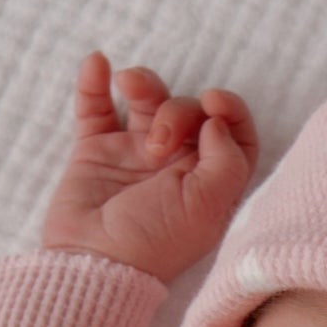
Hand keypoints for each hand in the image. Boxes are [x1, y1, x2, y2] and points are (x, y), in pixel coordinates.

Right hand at [39, 52, 259, 283]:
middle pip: (190, 110)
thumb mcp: (207, 208)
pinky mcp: (95, 151)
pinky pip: (96, 106)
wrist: (92, 263)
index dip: (230, 110)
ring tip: (128, 85)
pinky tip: (97, 63)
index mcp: (208, 184)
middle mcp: (175, 167)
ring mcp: (134, 156)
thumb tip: (217, 121)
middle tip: (158, 140)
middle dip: (177, 109)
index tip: (213, 102)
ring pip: (147, 98)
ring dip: (142, 82)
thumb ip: (227, 161)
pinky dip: (95, 80)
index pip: (233, 134)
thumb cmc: (153, 244)